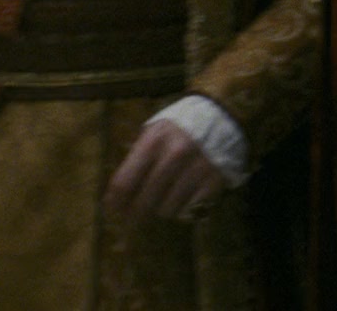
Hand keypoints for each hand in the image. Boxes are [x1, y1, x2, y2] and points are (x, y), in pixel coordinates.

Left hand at [103, 120, 227, 223]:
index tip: (114, 211)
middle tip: (133, 220)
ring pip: (167, 209)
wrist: (222, 116)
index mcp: (153, 141)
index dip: (115, 202)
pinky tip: (183, 199)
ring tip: (162, 204)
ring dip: (161, 210)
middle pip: (144, 201)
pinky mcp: (214, 180)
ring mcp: (196, 169)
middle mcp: (174, 155)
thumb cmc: (179, 128)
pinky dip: (183, 208)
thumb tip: (116, 195)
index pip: (124, 182)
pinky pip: (189, 208)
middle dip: (135, 215)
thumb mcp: (154, 133)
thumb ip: (136, 159)